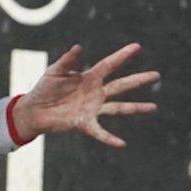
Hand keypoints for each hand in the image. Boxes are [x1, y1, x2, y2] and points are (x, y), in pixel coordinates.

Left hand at [16, 42, 160, 147]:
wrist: (34, 110)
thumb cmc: (45, 88)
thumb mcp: (55, 71)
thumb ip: (67, 60)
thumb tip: (78, 47)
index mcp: (89, 77)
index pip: (109, 64)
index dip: (122, 56)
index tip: (137, 46)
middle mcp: (96, 93)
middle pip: (121, 85)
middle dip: (138, 80)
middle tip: (156, 75)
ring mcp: (93, 108)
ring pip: (119, 107)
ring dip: (136, 108)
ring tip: (154, 107)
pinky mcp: (85, 123)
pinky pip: (100, 132)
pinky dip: (110, 138)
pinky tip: (122, 144)